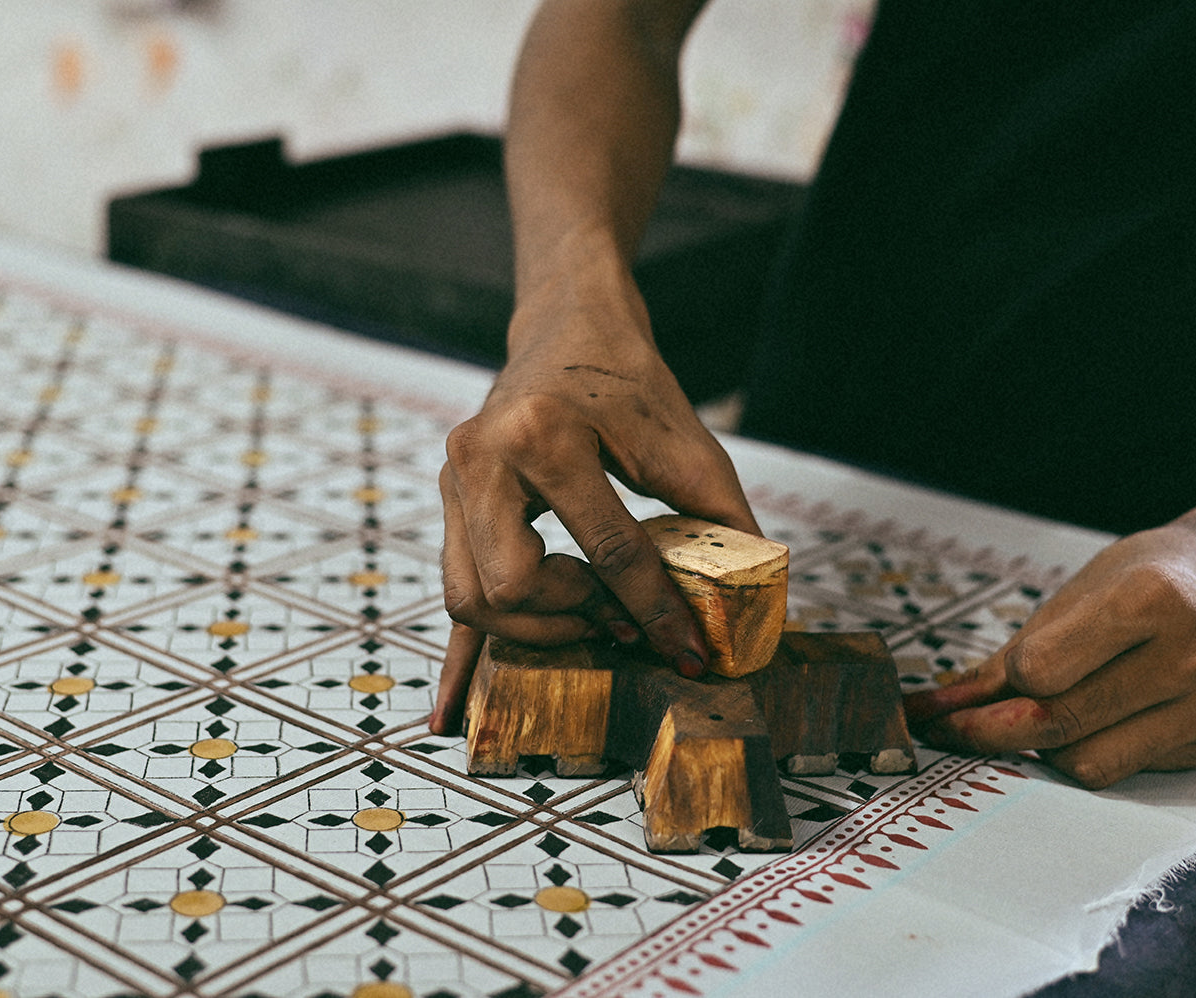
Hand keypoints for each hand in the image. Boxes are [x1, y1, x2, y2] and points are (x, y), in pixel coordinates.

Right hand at [429, 269, 758, 733]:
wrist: (567, 328)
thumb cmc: (630, 383)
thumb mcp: (687, 444)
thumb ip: (721, 523)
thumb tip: (750, 611)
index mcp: (543, 434)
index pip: (605, 550)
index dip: (656, 611)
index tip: (691, 653)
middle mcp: (482, 458)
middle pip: (513, 587)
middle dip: (576, 620)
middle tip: (623, 621)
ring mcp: (452, 483)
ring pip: (473, 599)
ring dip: (534, 630)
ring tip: (588, 619)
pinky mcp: (446, 504)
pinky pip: (450, 590)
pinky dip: (456, 657)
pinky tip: (453, 713)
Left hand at [903, 522, 1195, 788]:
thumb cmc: (1143, 582)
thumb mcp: (1073, 598)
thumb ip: (1005, 662)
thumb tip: (932, 709)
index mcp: (1146, 599)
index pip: (1041, 670)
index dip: (1000, 685)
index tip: (968, 695)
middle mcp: (1189, 652)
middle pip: (1061, 722)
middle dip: (996, 732)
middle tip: (959, 730)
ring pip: (1090, 762)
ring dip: (1047, 749)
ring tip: (1041, 718)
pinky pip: (1127, 771)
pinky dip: (1091, 754)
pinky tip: (1090, 726)